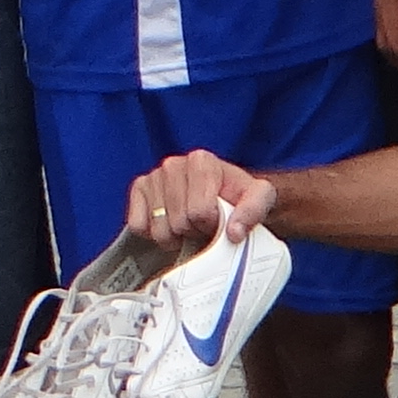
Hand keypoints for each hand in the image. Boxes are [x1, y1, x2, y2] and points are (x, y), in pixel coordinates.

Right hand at [128, 150, 271, 254]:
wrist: (225, 196)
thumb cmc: (238, 197)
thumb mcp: (260, 198)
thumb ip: (254, 211)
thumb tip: (233, 232)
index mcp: (201, 161)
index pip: (198, 211)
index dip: (211, 224)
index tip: (219, 219)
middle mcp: (173, 164)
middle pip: (178, 221)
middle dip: (194, 231)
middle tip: (204, 224)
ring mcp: (153, 177)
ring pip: (158, 228)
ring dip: (175, 236)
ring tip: (189, 225)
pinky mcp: (139, 190)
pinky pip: (137, 225)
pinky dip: (152, 233)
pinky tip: (169, 224)